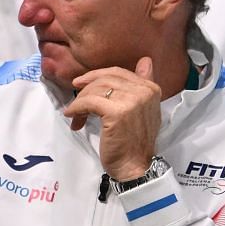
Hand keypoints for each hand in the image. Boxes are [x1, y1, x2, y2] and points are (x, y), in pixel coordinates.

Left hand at [62, 58, 161, 179]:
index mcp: (152, 88)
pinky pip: (89, 102)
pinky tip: (73, 117)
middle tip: (76, 100)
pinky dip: (77, 108)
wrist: (135, 165)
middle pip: (106, 79)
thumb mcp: (144, 109)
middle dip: (86, 88)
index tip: (82, 84)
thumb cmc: (135, 140)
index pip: (119, 72)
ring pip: (96, 90)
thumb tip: (145, 60)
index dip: (97, 76)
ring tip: (75, 114)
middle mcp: (144, 91)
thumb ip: (144, 85)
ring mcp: (132, 101)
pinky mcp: (117, 112)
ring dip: (80, 101)